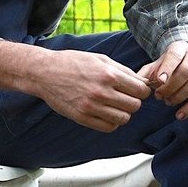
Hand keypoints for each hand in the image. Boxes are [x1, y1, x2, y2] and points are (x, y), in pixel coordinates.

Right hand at [0, 41, 150, 132]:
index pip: (141, 90)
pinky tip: (105, 113)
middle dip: (133, 102)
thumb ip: (123, 71)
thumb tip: (143, 82)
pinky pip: (108, 127)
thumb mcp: (100, 59)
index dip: (141, 91)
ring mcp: (91, 106)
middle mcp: (101, 92)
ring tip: (114, 106)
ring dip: (122, 113)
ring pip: (124, 118)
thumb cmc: (73, 62)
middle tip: (124, 98)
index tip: (135, 90)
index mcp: (109, 75)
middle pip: (134, 106)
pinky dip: (111, 122)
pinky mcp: (82, 117)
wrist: (45, 72)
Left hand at [139, 41, 187, 120]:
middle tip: (159, 97)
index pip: (175, 55)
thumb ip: (146, 74)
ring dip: (180, 96)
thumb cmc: (168, 65)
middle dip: (171, 86)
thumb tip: (136, 84)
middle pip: (186, 71)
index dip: (167, 68)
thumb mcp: (155, 65)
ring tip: (168, 102)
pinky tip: (180, 115)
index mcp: (180, 47)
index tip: (159, 81)